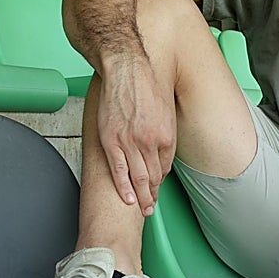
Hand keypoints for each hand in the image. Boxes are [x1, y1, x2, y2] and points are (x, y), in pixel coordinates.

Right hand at [94, 58, 176, 214]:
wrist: (128, 68)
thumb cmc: (148, 84)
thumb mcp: (167, 111)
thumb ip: (165, 133)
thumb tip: (161, 150)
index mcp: (167, 136)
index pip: (166, 167)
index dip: (161, 180)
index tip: (157, 187)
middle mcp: (150, 143)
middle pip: (154, 177)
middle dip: (153, 195)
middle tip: (151, 207)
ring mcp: (130, 143)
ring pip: (138, 178)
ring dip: (141, 196)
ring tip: (142, 209)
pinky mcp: (111, 140)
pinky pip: (118, 170)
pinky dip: (123, 187)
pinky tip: (127, 199)